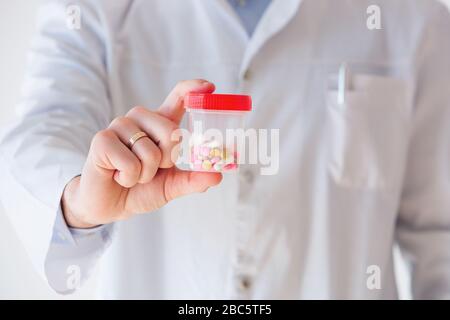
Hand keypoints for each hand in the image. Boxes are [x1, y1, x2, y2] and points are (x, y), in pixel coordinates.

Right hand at [61, 80, 221, 227]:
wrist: (110, 205)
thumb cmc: (141, 189)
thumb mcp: (171, 186)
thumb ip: (193, 180)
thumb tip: (217, 175)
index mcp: (160, 125)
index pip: (177, 99)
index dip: (192, 90)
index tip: (209, 87)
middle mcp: (140, 119)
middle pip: (170, 130)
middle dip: (167, 160)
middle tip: (152, 170)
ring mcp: (119, 126)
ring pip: (149, 150)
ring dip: (145, 173)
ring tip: (133, 175)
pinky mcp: (102, 139)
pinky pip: (129, 162)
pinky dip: (128, 177)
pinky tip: (118, 176)